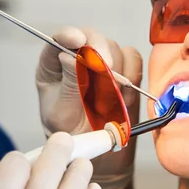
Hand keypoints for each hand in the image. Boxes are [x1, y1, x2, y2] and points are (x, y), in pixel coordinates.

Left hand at [35, 27, 141, 188]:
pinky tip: (123, 96)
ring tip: (108, 99)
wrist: (97, 153)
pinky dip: (132, 75)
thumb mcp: (61, 114)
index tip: (78, 41)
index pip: (59, 39)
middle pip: (91, 37)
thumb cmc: (72, 136)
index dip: (69, 35)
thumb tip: (70, 57)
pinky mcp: (125, 71)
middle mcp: (78, 59)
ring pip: (114, 49)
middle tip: (106, 69)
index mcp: (54, 66)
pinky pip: (134, 60)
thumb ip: (68, 85)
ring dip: (115, 71)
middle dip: (99, 50)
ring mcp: (103, 64)